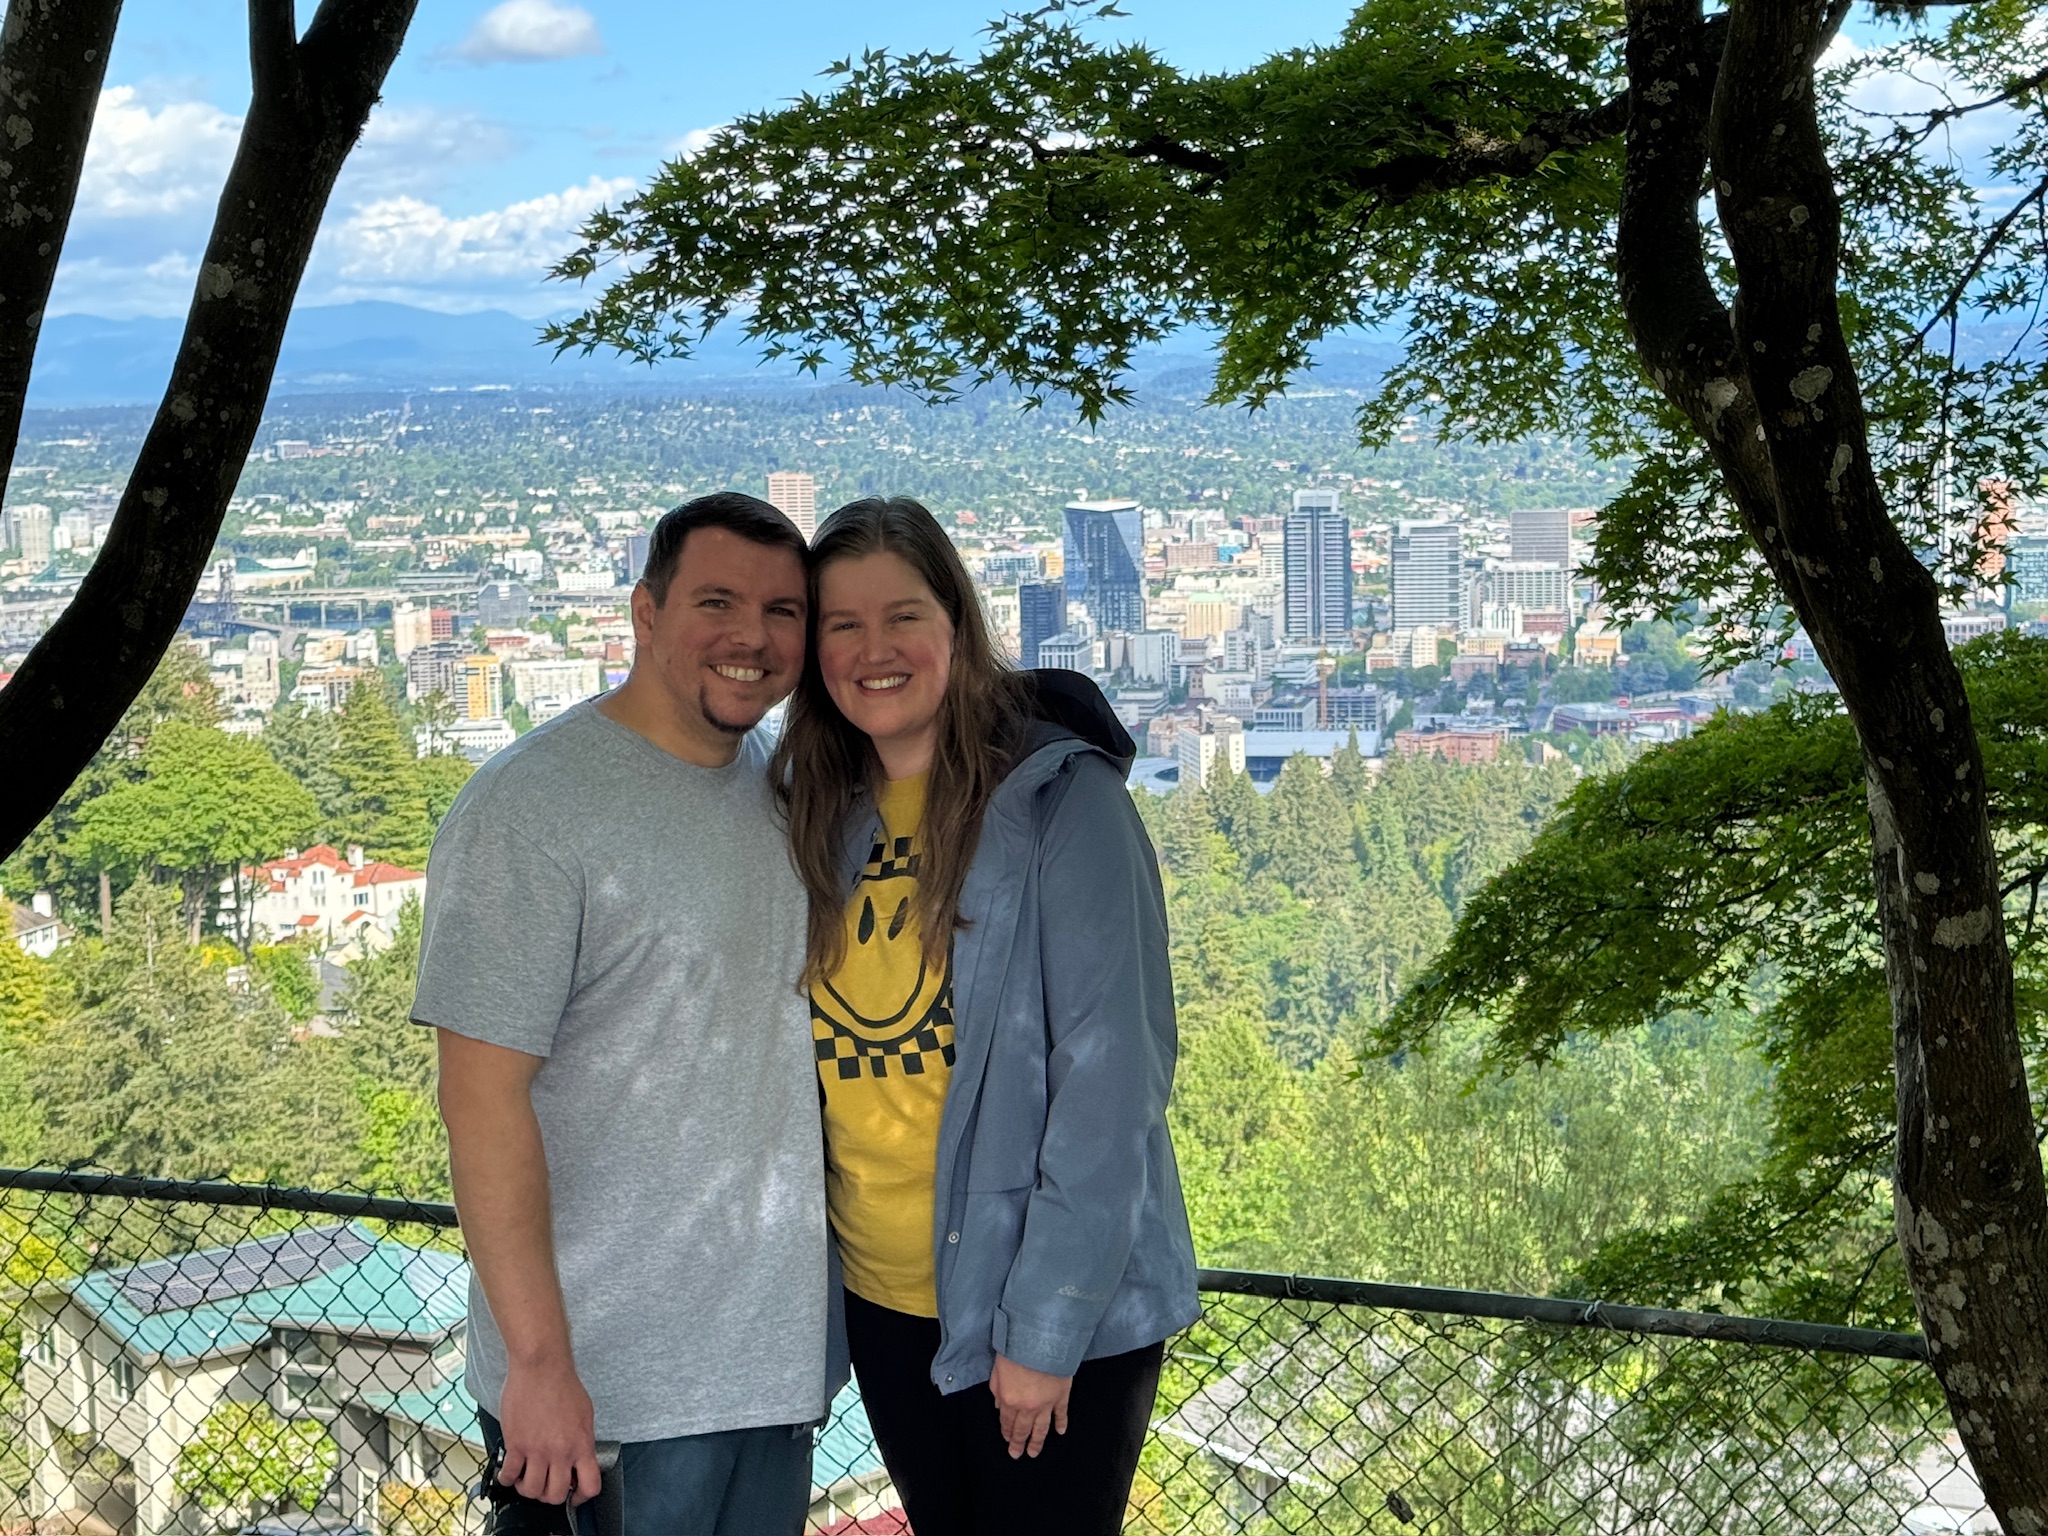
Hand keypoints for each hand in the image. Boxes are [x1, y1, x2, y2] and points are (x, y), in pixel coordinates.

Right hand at [496, 1356, 600, 1504]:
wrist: (542, 1366)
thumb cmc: (563, 1384)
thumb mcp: (585, 1414)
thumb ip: (582, 1440)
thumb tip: (579, 1458)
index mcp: (582, 1444)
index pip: (589, 1486)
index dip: (580, 1496)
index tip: (572, 1494)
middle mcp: (561, 1451)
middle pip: (555, 1495)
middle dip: (549, 1495)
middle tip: (545, 1485)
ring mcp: (537, 1450)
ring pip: (532, 1490)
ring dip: (528, 1489)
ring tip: (526, 1479)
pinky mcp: (516, 1444)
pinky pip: (509, 1475)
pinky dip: (507, 1479)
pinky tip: (509, 1472)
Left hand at [989, 1354, 1071, 1459]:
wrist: (1042, 1339)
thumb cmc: (1016, 1349)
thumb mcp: (997, 1369)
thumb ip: (996, 1389)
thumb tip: (998, 1406)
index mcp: (1009, 1399)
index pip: (1006, 1422)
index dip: (1006, 1433)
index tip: (1007, 1441)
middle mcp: (1027, 1407)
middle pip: (1022, 1430)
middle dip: (1019, 1444)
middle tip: (1017, 1454)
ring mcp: (1046, 1404)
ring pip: (1041, 1429)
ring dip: (1037, 1442)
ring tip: (1034, 1453)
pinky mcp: (1061, 1396)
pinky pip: (1061, 1415)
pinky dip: (1061, 1424)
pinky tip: (1060, 1431)